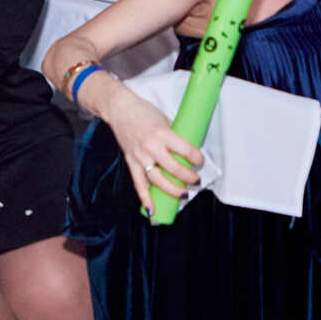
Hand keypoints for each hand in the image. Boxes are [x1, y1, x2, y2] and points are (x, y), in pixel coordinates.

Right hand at [103, 86, 204, 216]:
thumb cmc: (144, 112)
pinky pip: (139, 184)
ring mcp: (140, 156)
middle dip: (188, 177)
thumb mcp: (164, 120)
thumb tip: (187, 152)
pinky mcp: (131, 162)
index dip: (197, 158)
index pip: (186, 150)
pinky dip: (145, 198)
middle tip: (196, 180)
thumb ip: (174, 136)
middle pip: (174, 169)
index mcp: (162, 133)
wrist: (120, 109)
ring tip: (184, 194)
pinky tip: (152, 210)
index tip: (200, 161)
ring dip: (173, 190)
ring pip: (158, 180)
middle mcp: (151, 146)